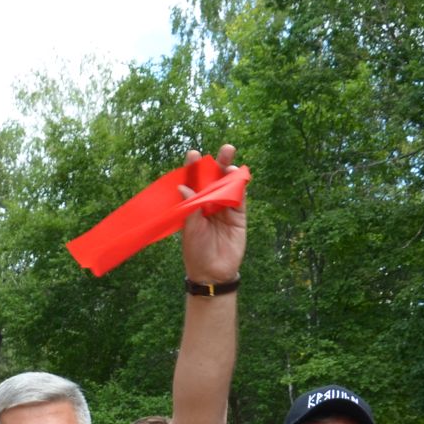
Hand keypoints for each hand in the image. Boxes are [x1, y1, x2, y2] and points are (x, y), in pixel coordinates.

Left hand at [178, 143, 247, 284]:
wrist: (212, 273)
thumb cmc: (196, 251)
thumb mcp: (190, 230)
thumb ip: (190, 208)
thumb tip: (183, 187)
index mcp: (194, 205)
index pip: (194, 182)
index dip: (194, 167)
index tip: (193, 154)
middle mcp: (209, 203)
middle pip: (215, 178)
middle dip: (219, 163)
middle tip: (225, 149)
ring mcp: (225, 208)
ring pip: (229, 185)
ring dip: (231, 172)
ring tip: (230, 162)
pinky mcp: (238, 216)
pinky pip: (240, 198)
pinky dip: (240, 187)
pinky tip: (239, 177)